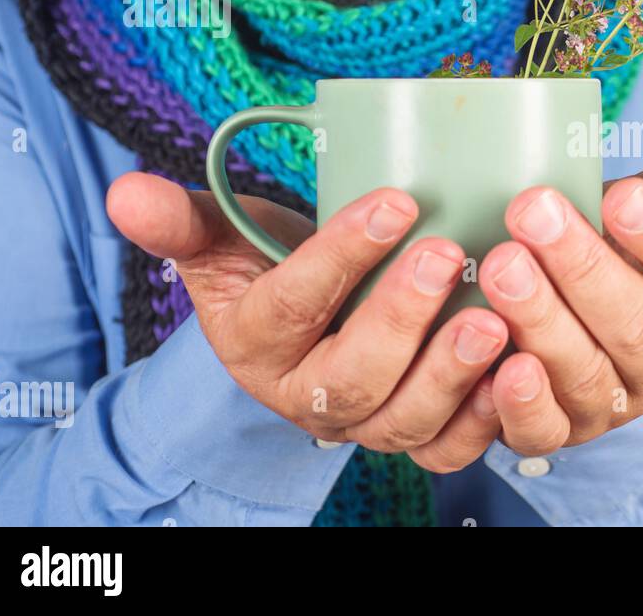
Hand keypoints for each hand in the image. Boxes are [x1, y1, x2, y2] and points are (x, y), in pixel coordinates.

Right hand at [106, 174, 508, 472]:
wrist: (310, 325)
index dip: (341, 254)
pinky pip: (448, 448)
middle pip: (350, 376)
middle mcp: (305, 396)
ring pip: (402, 419)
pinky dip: (485, 418)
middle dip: (400, 319)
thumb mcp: (226, 242)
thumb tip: (125, 193)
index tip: (396, 201)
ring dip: (450, 374)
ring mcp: (363, 423)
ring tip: (492, 320)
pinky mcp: (415, 437)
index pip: (293, 303)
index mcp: (256, 343)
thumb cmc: (275, 270)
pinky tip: (517, 371)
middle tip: (446, 255)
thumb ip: (184, 221)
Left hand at [477, 134, 642, 455]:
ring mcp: (606, 407)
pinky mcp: (553, 434)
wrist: (551, 305)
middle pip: (637, 326)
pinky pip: (541, 432)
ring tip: (501, 263)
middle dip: (583, 268)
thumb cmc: (605, 249)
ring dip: (541, 318)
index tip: (622, 197)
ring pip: (584, 373)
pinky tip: (501, 366)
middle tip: (534, 211)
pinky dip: (521, 403)